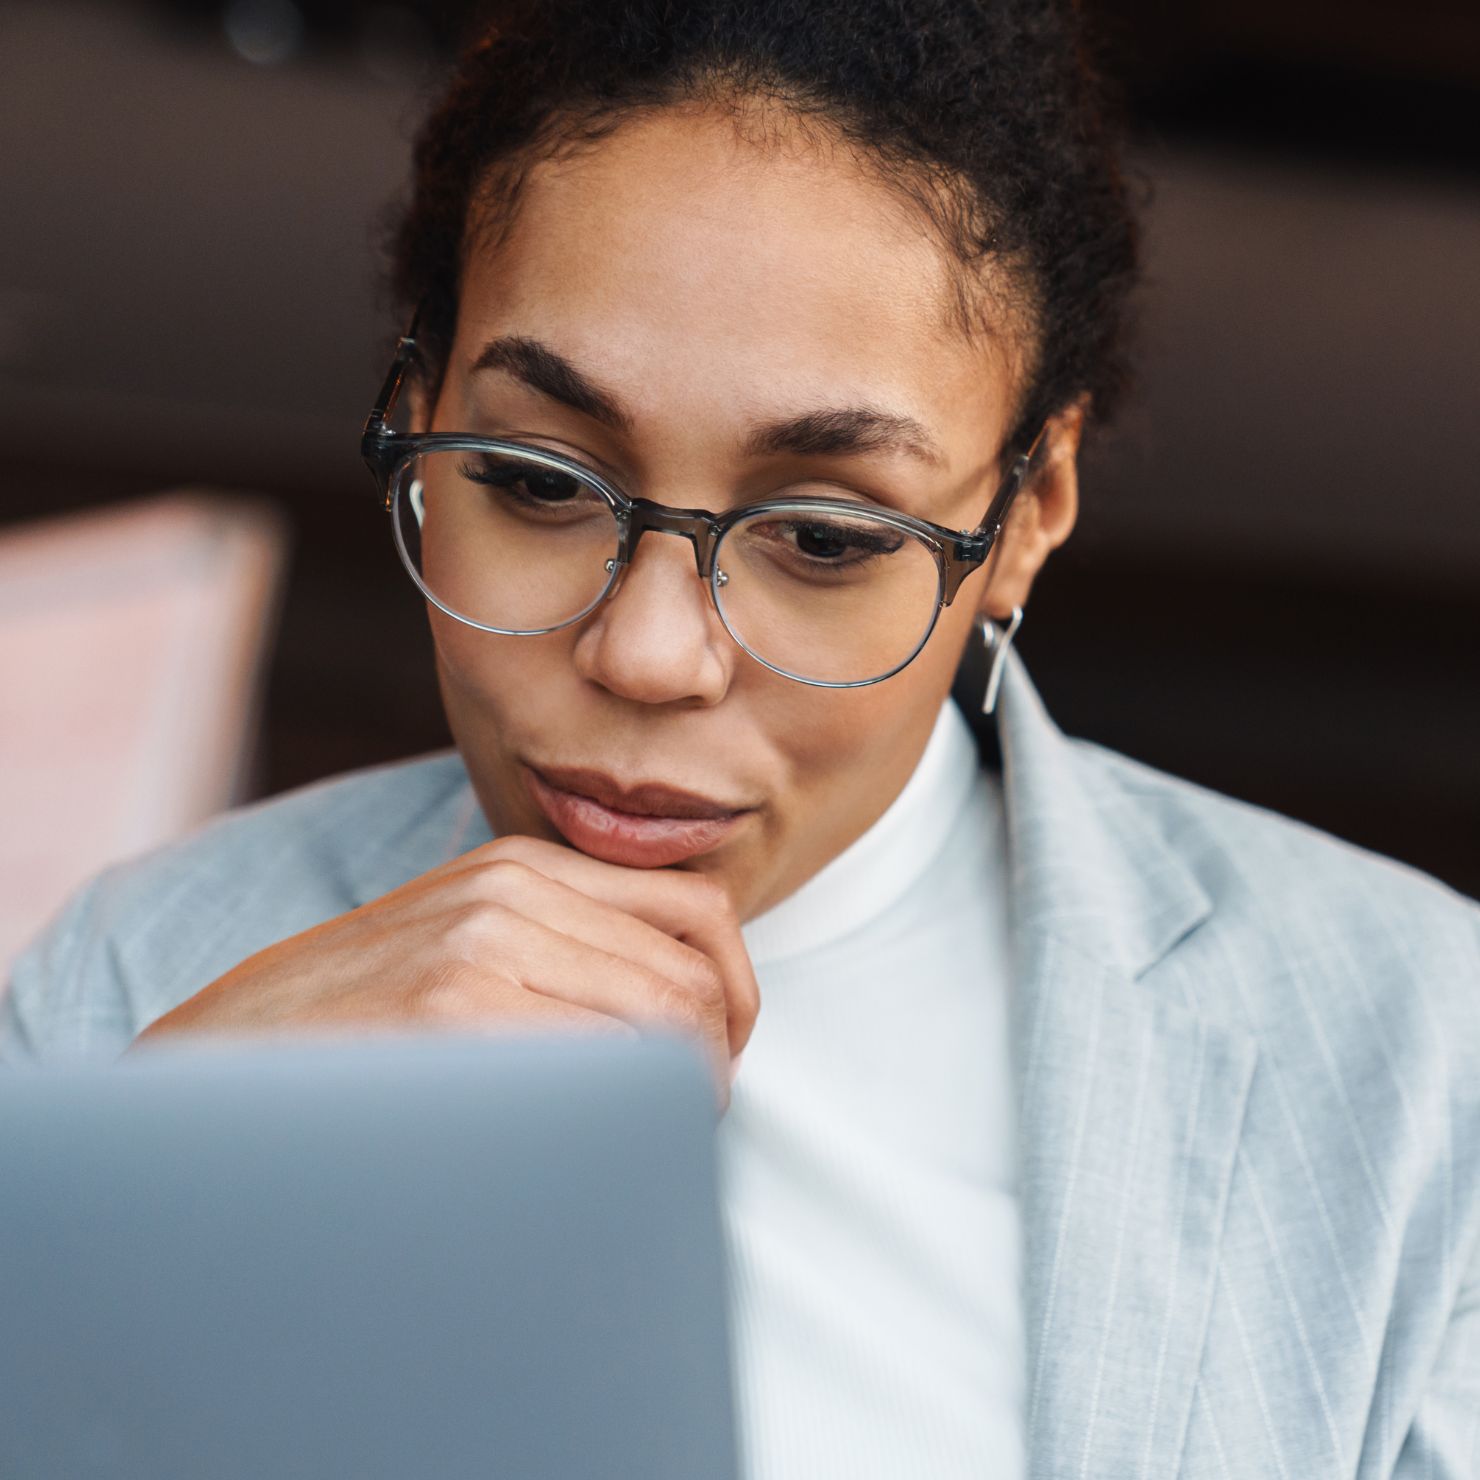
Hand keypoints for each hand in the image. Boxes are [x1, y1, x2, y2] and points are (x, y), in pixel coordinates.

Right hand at [133, 835, 759, 1111]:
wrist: (222, 1057)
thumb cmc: (353, 1018)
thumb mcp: (464, 941)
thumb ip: (563, 946)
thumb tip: (685, 1006)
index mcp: (522, 866)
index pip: (699, 910)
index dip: (735, 994)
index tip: (720, 1053)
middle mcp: (512, 890)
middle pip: (694, 974)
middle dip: (718, 1058)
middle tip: (692, 1115)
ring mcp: (483, 943)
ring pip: (667, 1022)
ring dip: (683, 1095)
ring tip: (651, 1138)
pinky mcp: (454, 1008)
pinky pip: (603, 1066)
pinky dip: (629, 1116)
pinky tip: (602, 1147)